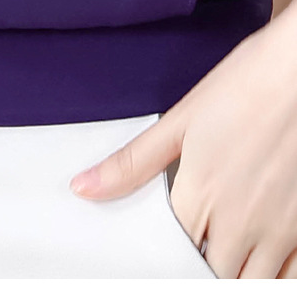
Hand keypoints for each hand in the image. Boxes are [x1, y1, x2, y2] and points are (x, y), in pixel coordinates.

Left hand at [68, 11, 296, 278]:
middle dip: (201, 266)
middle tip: (197, 244)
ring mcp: (282, 229)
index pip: (172, 251)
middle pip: (212, 272)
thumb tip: (83, 187)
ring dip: (234, 273)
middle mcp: (240, 222)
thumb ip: (131, 164)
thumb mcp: (179, 122)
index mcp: (199, 197)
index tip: (169, 240)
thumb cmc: (246, 86)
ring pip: (252, 280)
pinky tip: (264, 258)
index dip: (166, 251)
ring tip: (226, 253)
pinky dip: (275, 273)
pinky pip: (291, 275)